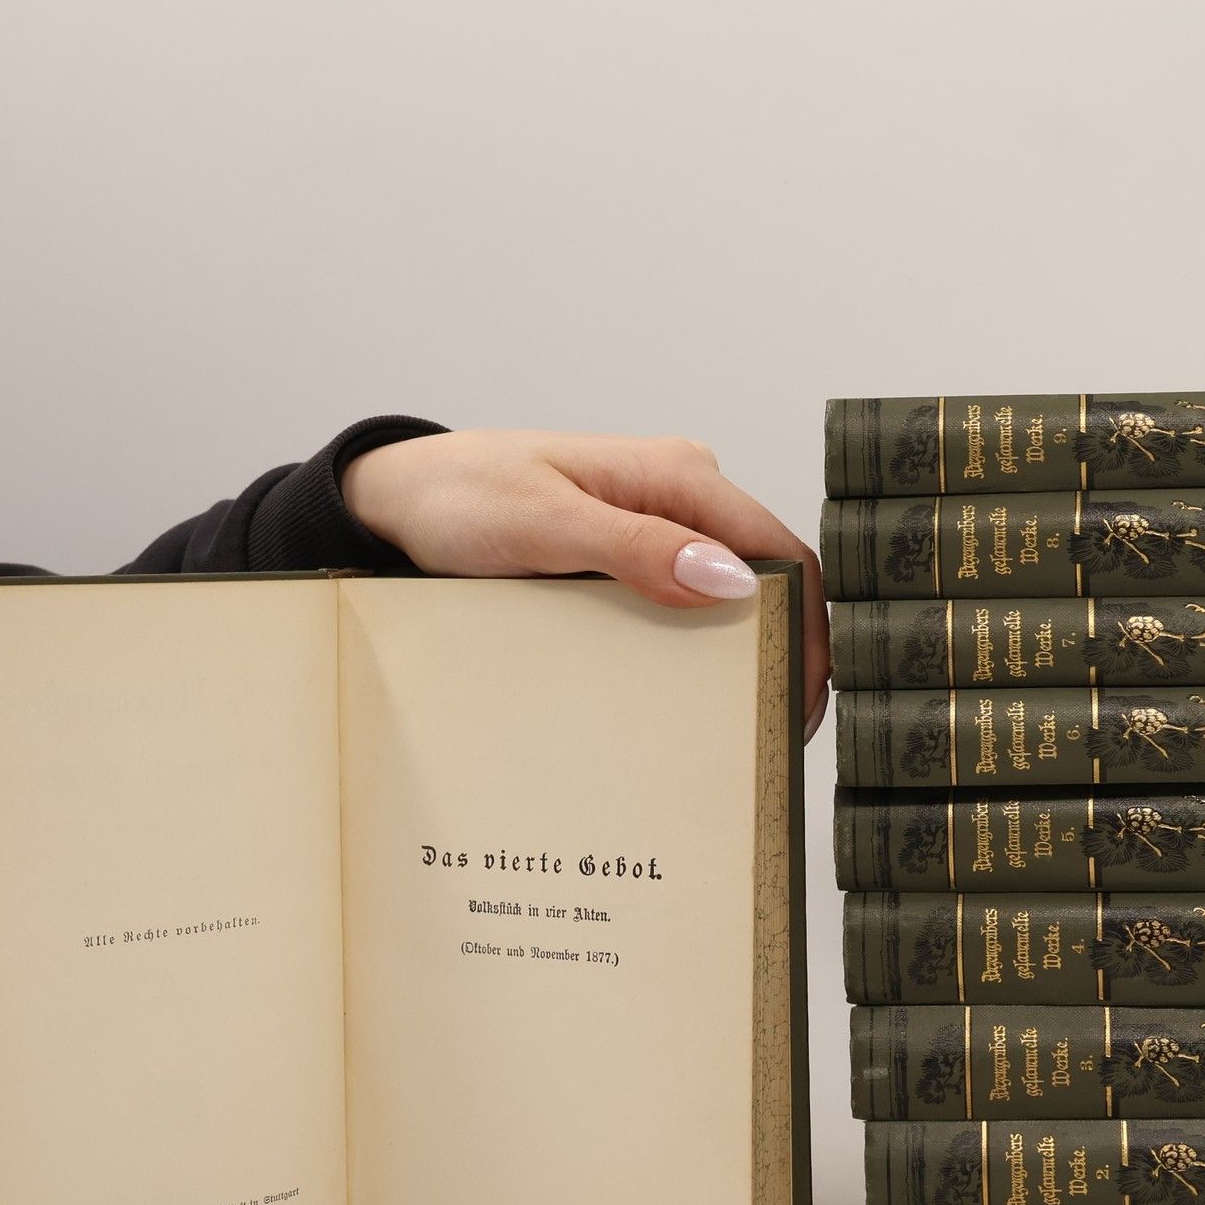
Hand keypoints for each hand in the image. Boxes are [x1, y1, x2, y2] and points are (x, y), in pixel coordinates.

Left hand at [342, 430, 830, 733]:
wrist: (396, 502)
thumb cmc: (460, 497)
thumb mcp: (544, 524)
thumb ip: (634, 546)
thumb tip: (727, 579)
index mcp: (677, 472)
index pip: (780, 549)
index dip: (808, 627)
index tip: (803, 699)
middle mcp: (679, 494)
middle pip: (763, 577)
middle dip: (783, 650)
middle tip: (777, 732)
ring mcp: (655, 525)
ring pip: (725, 595)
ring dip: (740, 654)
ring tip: (738, 724)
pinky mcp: (627, 555)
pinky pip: (681, 602)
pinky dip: (695, 647)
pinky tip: (688, 694)